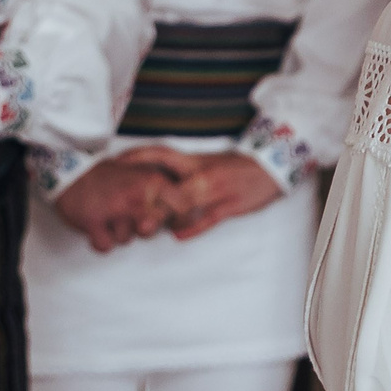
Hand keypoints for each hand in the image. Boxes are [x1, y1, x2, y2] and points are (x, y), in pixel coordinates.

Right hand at [54, 156, 184, 251]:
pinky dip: (100, 241)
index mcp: (153, 181)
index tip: (174, 224)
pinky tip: (97, 226)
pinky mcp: (92, 221)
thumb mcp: (144, 173)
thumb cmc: (110, 176)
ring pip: (126, 240)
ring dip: (117, 232)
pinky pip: (105, 246)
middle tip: (128, 216)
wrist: (71, 172)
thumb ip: (164, 190)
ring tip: (108, 214)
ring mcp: (115, 208)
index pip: (182, 207)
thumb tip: (185, 209)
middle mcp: (138, 195)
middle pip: (151, 230)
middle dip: (140, 229)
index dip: (180, 220)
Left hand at [115, 146, 284, 239]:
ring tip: (147, 228)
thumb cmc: (239, 167)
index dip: (138, 157)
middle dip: (144, 197)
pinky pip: (207, 219)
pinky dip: (192, 228)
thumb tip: (159, 180)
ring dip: (164, 217)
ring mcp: (216, 190)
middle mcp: (202, 173)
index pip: (161, 155)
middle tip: (123, 208)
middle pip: (166, 184)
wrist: (273, 166)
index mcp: (196, 160)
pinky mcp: (231, 205)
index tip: (116, 162)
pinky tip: (178, 235)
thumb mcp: (210, 163)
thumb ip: (186, 173)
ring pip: (183, 204)